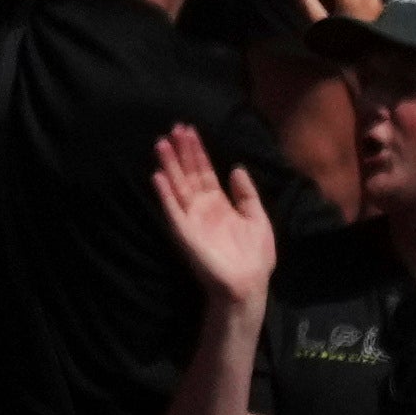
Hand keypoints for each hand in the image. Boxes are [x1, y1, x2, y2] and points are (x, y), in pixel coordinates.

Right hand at [152, 126, 274, 304]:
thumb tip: (236, 168)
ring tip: (161, 143)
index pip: (205, 172)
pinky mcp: (185, 234)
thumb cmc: (255, 257)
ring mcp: (192, 220)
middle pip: (189, 174)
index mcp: (220, 204)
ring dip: (169, 166)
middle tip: (174, 128)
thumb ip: (246, 194)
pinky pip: (172, 211)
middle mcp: (203, 208)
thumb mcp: (258, 219)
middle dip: (182, 152)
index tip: (190, 131)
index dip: (197, 152)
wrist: (248, 286)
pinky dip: (165, 194)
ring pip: (177, 187)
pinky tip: (158, 177)